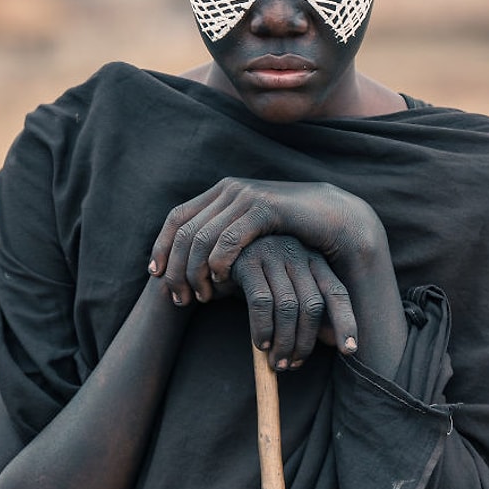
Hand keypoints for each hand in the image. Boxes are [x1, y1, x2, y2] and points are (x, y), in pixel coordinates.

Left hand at [148, 177, 379, 306]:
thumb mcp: (250, 233)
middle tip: (179, 299)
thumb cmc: (291, 232)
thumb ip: (223, 238)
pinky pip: (229, 239)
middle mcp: (229, 190)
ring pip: (203, 239)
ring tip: (201, 298)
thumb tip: (190, 263)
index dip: (162, 246)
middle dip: (176, 269)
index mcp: (221, 192)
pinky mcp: (264, 208)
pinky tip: (222, 282)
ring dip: (196, 273)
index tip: (155, 275)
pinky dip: (219, 263)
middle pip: (185, 232)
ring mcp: (246, 196)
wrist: (332, 217)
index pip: (177, 218)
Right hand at [230, 235, 357, 368]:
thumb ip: (305, 311)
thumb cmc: (253, 278)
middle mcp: (297, 252)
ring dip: (284, 342)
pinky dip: (263, 329)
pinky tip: (261, 345)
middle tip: (294, 366)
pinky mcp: (247, 260)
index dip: (345, 322)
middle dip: (305, 342)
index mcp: (313, 258)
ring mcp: (272, 253)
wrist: (211, 254)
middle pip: (312, 304)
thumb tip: (333, 342)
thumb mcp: (283, 290)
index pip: (337, 292)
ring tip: (277, 363)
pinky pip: (261, 302)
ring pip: (288, 307)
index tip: (348, 350)